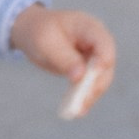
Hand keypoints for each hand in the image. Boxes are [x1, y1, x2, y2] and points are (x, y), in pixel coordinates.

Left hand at [9, 4, 115, 118]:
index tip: (89, 77)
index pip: (104, 44)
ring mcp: (94, 57)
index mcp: (89, 27)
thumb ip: (63, 58)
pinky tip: (76, 111)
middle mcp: (97, 42)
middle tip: (82, 102)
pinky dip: (84, 97)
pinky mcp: (88, 70)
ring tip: (77, 111)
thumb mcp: (46, 42)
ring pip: (100, 79)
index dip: (103, 61)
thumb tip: (79, 76)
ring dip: (90, 95)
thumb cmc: (39, 31)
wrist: (32, 32)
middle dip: (95, 85)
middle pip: (106, 66)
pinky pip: (90, 86)